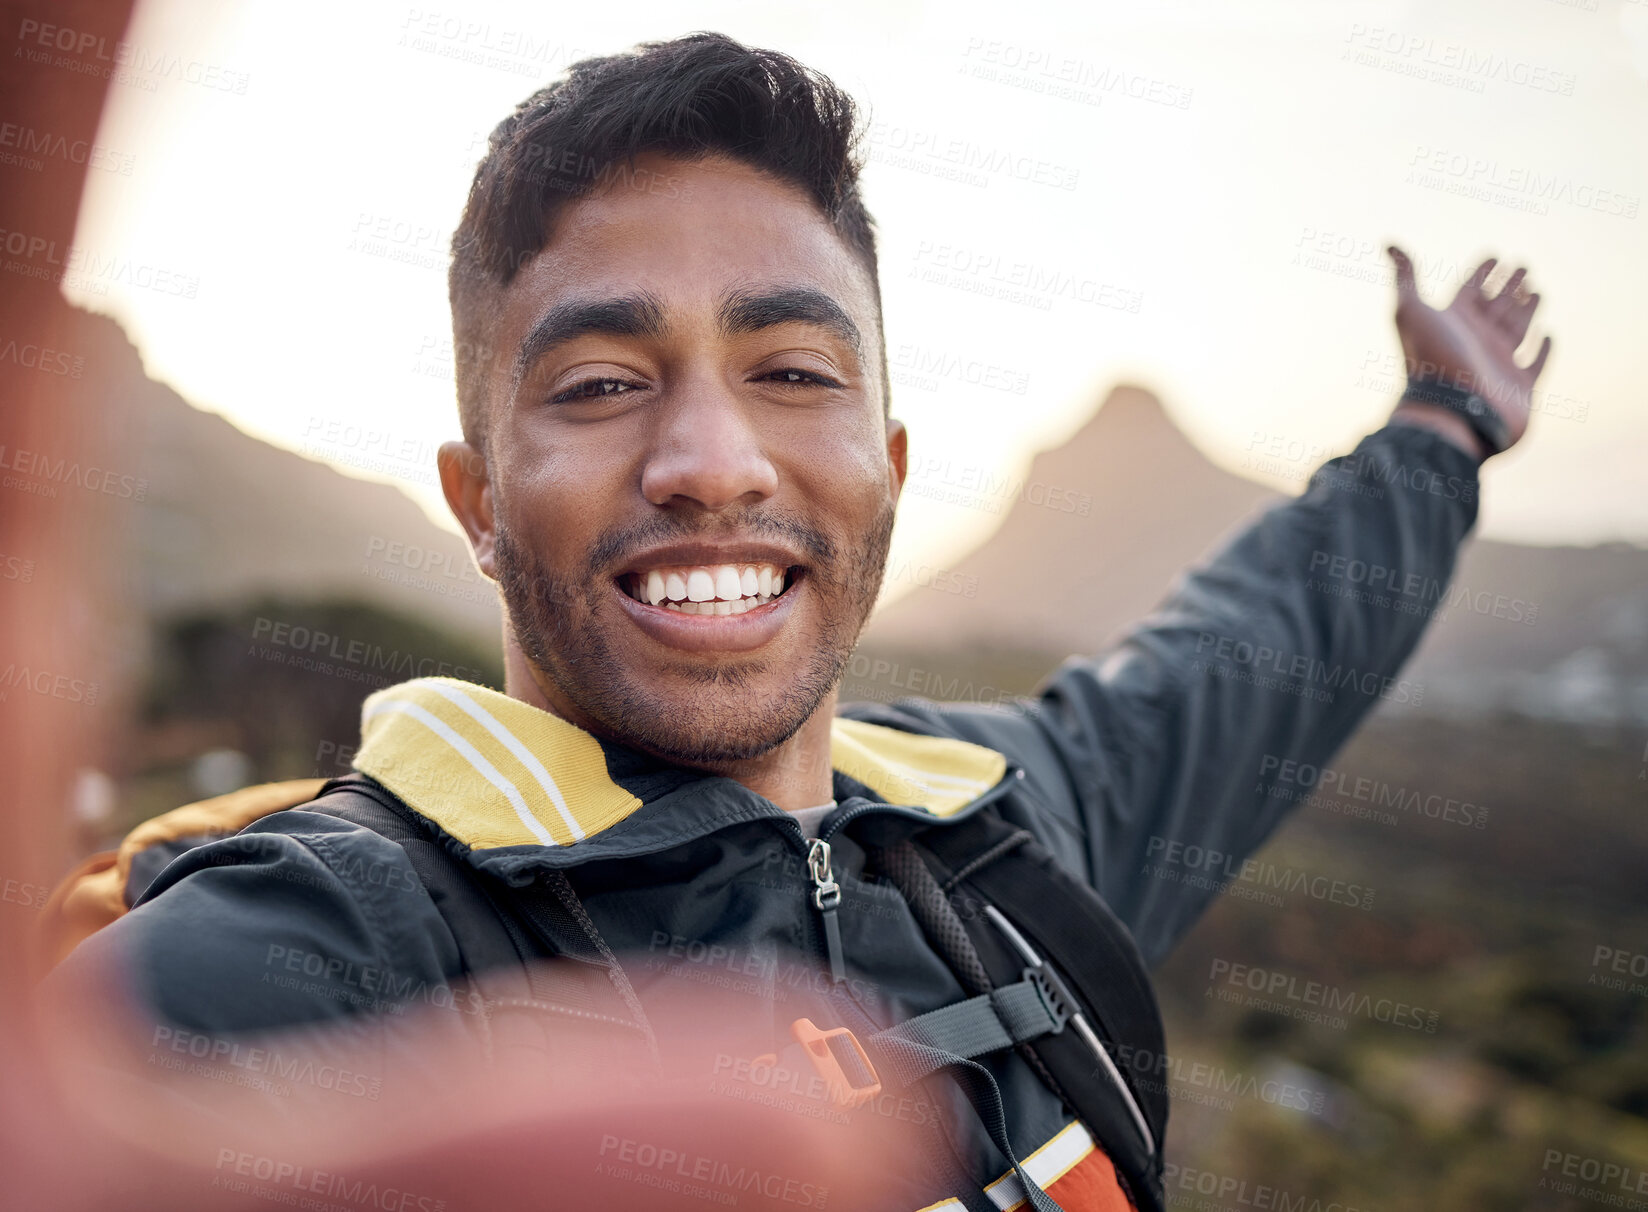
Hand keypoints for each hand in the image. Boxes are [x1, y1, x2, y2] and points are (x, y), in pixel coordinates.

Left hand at [1386, 246, 1552, 456]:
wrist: (1452, 411)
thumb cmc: (1432, 359)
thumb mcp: (1411, 310)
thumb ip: (1405, 277)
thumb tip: (1389, 243)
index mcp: (1453, 324)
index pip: (1470, 291)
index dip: (1481, 272)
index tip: (1493, 254)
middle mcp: (1475, 342)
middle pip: (1495, 306)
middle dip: (1509, 284)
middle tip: (1523, 264)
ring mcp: (1499, 364)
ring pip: (1517, 329)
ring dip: (1525, 310)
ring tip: (1535, 291)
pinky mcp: (1521, 387)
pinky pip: (1537, 364)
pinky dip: (1544, 350)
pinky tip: (1548, 335)